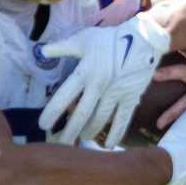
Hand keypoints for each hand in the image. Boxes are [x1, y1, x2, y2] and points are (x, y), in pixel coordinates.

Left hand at [39, 10, 170, 145]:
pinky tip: (107, 145)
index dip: (53, 112)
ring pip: (100, 119)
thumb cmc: (110, 39)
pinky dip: (115, 133)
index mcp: (84, 72)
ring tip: (80, 139)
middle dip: (69, 131)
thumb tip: (42, 51)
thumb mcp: (83, 39)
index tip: (43, 125)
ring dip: (89, 132)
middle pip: (81, 114)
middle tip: (60, 144)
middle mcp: (98, 86)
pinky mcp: (130, 97)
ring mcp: (115, 93)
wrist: (143, 39)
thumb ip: (62, 47)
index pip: (64, 96)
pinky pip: (122, 119)